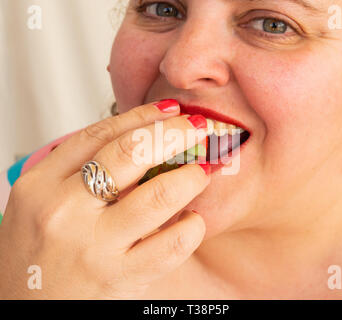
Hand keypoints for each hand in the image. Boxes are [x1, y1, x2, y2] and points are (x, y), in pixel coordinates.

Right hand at [0, 100, 209, 298]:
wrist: (27, 308)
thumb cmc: (38, 251)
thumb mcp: (41, 200)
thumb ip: (79, 169)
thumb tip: (138, 138)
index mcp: (42, 184)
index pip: (101, 134)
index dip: (142, 116)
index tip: (169, 111)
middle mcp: (65, 210)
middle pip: (132, 153)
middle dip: (175, 134)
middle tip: (197, 129)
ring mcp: (93, 246)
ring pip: (159, 194)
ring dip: (191, 176)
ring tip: (202, 171)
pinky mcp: (119, 277)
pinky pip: (171, 245)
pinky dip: (192, 227)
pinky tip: (194, 220)